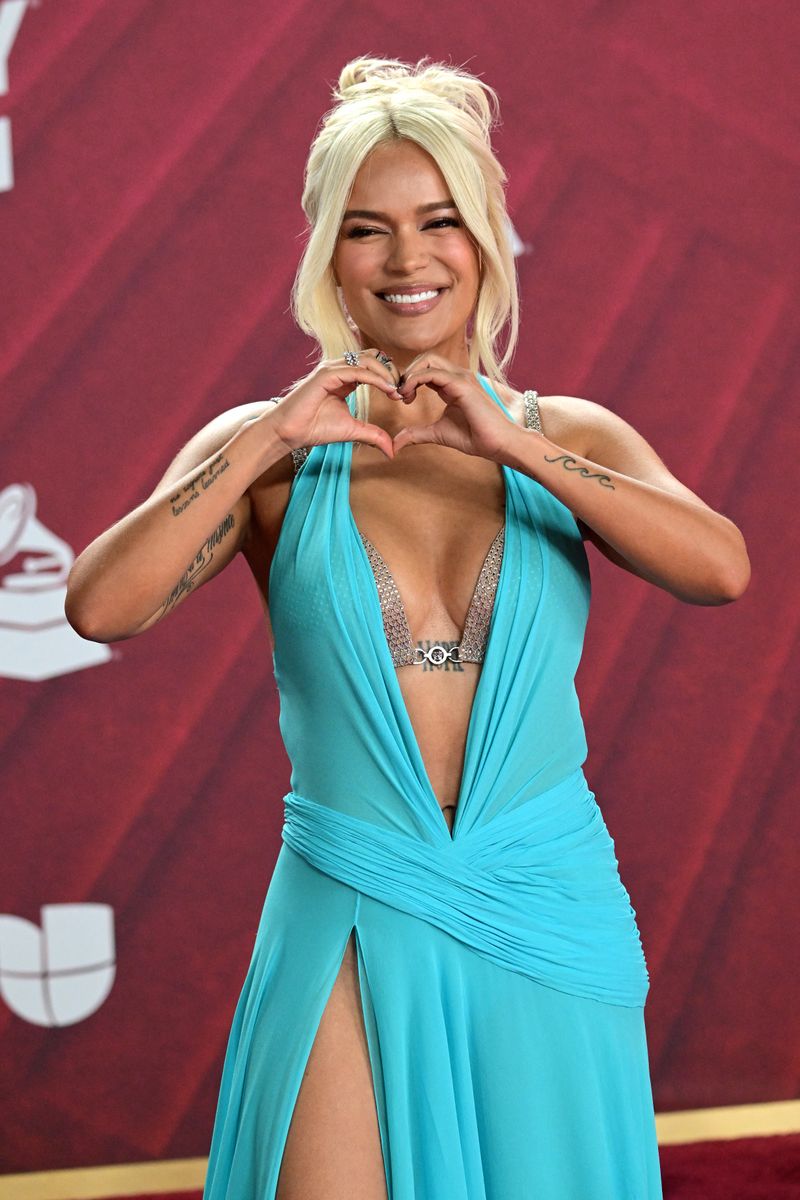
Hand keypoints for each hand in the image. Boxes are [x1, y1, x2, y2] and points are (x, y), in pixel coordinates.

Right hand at [256, 349, 402, 460]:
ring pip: (368, 361)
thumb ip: (373, 435)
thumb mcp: (352, 430)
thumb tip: (392, 450)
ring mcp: (332, 368)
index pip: (373, 366)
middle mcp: (339, 368)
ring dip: (386, 374)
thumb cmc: (314, 428)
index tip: (400, 396)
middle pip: (374, 358)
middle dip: (392, 372)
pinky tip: (387, 390)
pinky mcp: (326, 374)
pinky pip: (357, 371)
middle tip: (403, 390)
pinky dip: (375, 379)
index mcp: (345, 377)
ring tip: (396, 391)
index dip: (390, 377)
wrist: (289, 432)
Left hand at [392, 354, 514, 461]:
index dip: (409, 379)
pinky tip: (409, 395)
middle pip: (425, 358)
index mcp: (452, 384)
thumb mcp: (437, 434)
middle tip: (400, 394)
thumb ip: (417, 434)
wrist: (498, 443)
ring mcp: (461, 378)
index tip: (402, 399)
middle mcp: (457, 376)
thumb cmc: (475, 437)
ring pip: (428, 360)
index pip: (426, 369)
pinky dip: (415, 380)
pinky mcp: (462, 384)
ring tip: (404, 395)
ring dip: (409, 374)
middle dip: (407, 372)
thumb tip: (396, 443)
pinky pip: (432, 373)